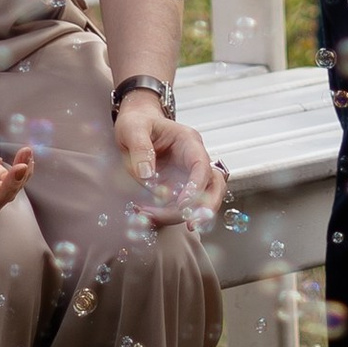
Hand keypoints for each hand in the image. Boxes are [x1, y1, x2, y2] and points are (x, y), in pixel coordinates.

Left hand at [113, 89, 224, 220]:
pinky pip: (179, 207)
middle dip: (207, 208)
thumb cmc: (137, 122)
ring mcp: (187, 175)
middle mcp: (193, 159)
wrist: (135, 124)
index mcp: (188, 142)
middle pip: (214, 185)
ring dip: (182, 215)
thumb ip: (140, 148)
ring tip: (152, 218)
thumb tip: (146, 174)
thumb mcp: (133, 129)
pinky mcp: (177, 188)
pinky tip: (145, 214)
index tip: (182, 204)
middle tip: (191, 225)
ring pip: (201, 200)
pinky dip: (165, 215)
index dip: (197, 186)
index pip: (202, 165)